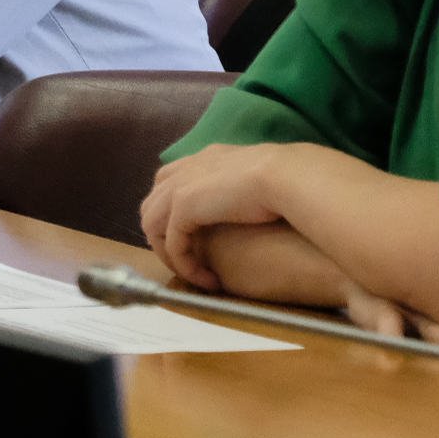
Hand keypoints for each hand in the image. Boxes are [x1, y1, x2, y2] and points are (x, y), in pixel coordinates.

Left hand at [140, 142, 294, 291]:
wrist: (286, 176)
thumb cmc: (285, 179)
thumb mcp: (258, 178)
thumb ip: (243, 186)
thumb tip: (251, 202)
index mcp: (205, 158)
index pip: (170, 181)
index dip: (171, 210)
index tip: (191, 237)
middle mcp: (187, 168)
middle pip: (152, 203)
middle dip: (162, 235)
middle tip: (188, 261)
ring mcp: (180, 186)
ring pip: (153, 226)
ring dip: (170, 255)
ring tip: (195, 274)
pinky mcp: (183, 208)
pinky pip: (173, 245)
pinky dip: (186, 266)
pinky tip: (207, 279)